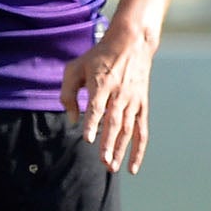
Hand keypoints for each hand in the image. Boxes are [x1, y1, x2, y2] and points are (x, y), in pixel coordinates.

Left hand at [60, 24, 155, 172]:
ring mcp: (133, 101)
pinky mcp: (141, 106)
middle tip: (103, 161)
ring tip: (111, 166)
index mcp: (102, 83)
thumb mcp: (76, 67)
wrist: (131, 44)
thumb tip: (73, 119)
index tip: (87, 138)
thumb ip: (68, 93)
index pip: (97, 106)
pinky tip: (132, 166)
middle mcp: (120, 93)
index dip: (92, 123)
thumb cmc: (98, 57)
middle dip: (109, 143)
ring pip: (128, 130)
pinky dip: (138, 149)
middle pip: (115, 122)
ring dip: (121, 150)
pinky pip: (141, 131)